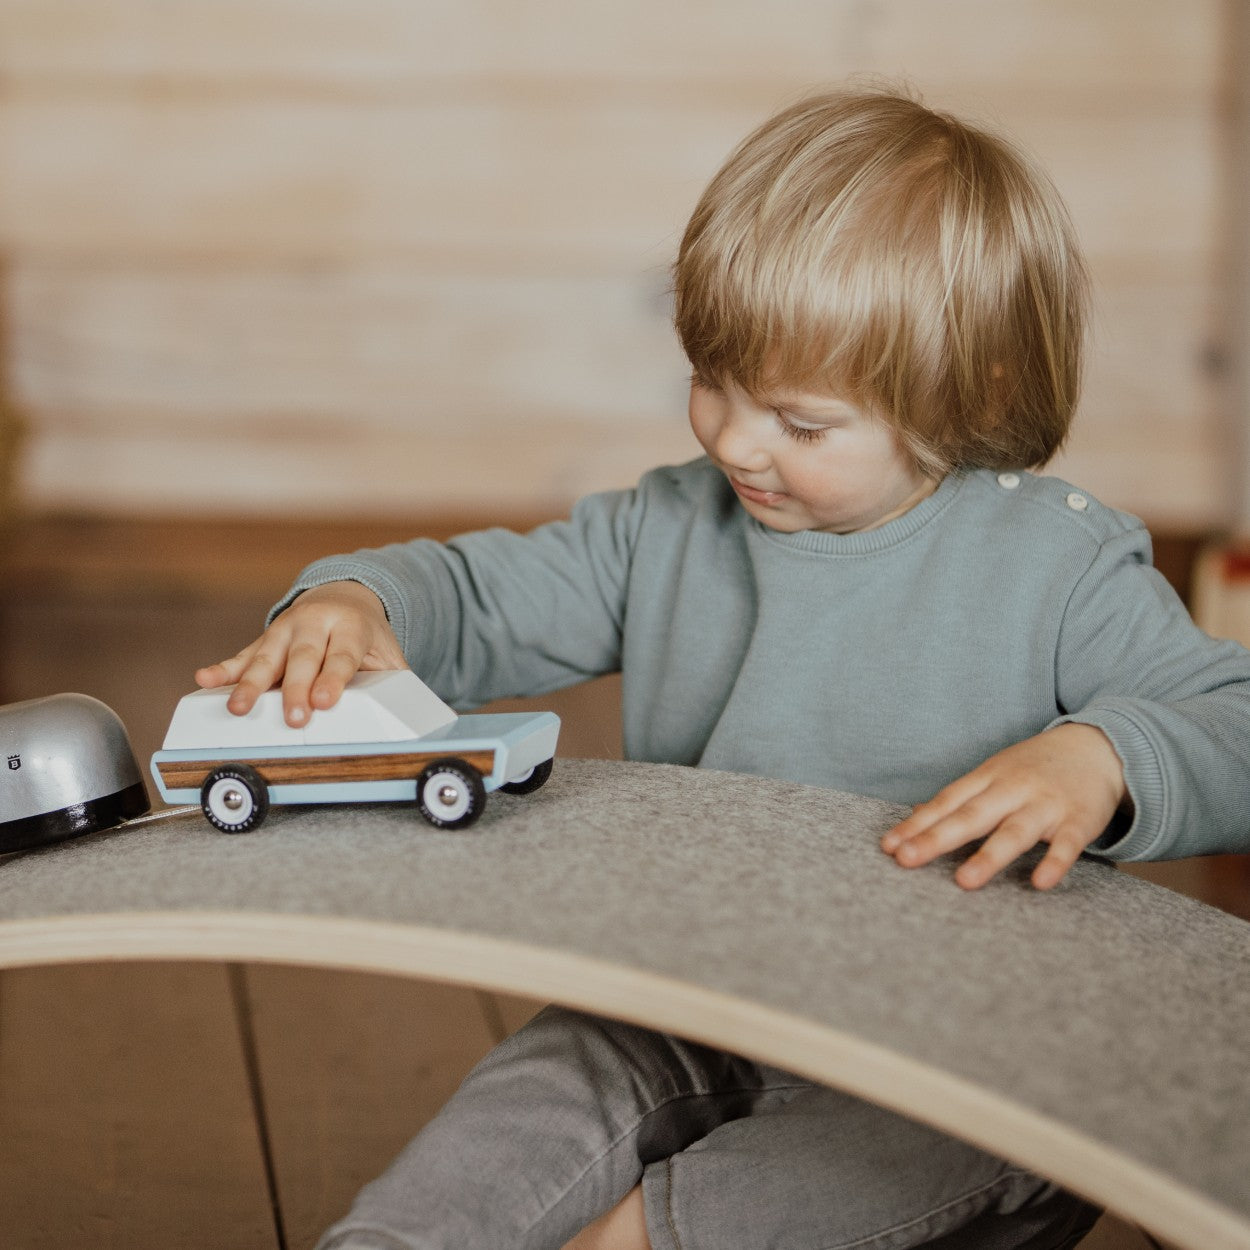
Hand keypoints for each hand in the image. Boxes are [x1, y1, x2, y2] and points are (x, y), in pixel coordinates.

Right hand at [195, 581, 406, 725]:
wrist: (344, 596)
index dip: (332, 678)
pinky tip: (204, 678)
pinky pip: (242, 655)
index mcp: (351, 626)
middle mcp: (316, 624)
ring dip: (250, 683)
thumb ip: (396, 681)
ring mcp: (286, 630)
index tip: (324, 701)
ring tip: (238, 707)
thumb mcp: (388, 652)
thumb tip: (413, 713)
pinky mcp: (266, 639)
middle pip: (303, 658)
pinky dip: (224, 668)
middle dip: (296, 688)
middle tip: (293, 716)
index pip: (342, 655)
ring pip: (267, 657)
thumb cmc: (366, 636)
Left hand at [880, 724, 1126, 890]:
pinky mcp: (1079, 820)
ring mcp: (1046, 804)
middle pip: (970, 816)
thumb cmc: (1033, 768)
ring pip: (1014, 832)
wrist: (1098, 747)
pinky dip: (1054, 863)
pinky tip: (1039, 883)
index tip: (889, 846)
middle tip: (906, 859)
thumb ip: (960, 799)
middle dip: (936, 838)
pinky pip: (1067, 845)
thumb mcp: (993, 774)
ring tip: (964, 881)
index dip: (917, 824)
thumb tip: (916, 818)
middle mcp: (1012, 789)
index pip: (946, 802)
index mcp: (987, 778)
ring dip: (989, 856)